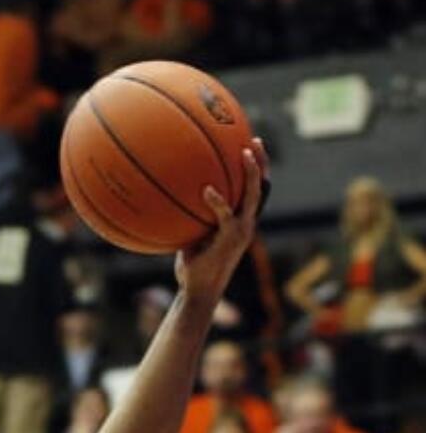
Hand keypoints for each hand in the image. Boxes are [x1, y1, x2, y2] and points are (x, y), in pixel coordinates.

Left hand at [175, 140, 267, 307]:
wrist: (199, 291)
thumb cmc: (192, 266)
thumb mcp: (193, 237)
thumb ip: (192, 217)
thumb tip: (171, 196)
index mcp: (242, 221)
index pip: (255, 191)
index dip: (257, 170)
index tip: (251, 147)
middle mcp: (247, 223)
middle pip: (262, 187)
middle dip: (261, 163)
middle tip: (255, 141)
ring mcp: (241, 231)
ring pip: (253, 196)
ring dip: (251, 174)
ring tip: (244, 153)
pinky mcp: (230, 239)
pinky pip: (225, 216)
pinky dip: (217, 202)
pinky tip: (207, 190)